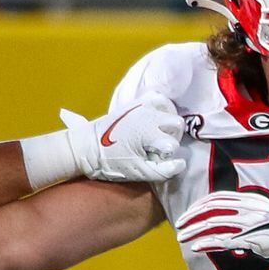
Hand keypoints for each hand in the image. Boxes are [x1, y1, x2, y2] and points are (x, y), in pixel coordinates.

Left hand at [62, 93, 185, 183]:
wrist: (87, 147)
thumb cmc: (111, 162)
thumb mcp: (138, 172)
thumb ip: (163, 170)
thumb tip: (181, 163)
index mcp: (150, 134)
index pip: (174, 144)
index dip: (168, 155)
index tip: (157, 159)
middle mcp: (149, 116)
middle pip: (177, 123)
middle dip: (173, 136)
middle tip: (160, 146)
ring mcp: (142, 107)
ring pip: (170, 109)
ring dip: (169, 121)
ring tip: (159, 132)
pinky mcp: (135, 104)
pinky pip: (157, 97)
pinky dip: (161, 106)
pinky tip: (155, 118)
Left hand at [176, 190, 268, 259]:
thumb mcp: (260, 211)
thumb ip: (243, 210)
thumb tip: (224, 218)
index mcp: (248, 199)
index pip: (217, 197)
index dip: (199, 205)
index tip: (189, 213)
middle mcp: (245, 209)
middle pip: (211, 209)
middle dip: (191, 217)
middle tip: (179, 225)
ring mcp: (246, 224)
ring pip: (212, 224)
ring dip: (194, 231)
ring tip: (182, 238)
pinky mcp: (248, 239)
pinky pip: (222, 240)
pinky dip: (206, 243)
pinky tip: (195, 247)